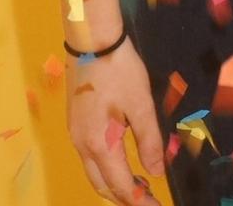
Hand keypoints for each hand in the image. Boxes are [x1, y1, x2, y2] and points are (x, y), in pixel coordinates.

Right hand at [65, 35, 165, 203]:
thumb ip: (149, 141)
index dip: (139, 200)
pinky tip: (121, 161)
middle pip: (101, 185)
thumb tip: (157, 172)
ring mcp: (75, 135)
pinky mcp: (76, 124)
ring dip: (114, 184)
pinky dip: (105, 168)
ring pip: (93, 173)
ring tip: (139, 184)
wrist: (92, 42)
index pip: (120, 185)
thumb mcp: (141, 105)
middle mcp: (82, 146)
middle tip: (148, 200)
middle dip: (124, 198)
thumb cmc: (120, 72)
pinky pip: (89, 158)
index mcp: (99, 144)